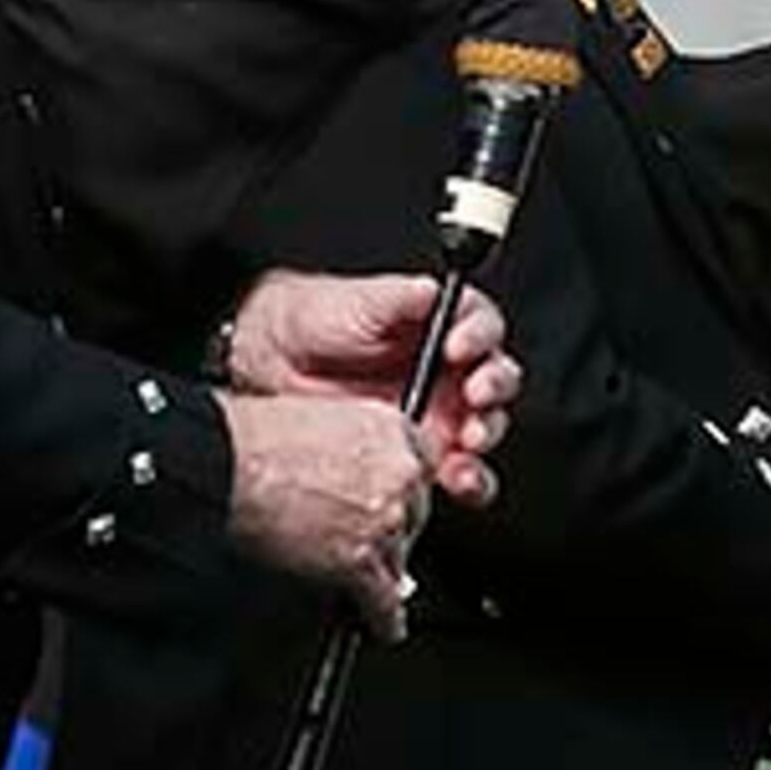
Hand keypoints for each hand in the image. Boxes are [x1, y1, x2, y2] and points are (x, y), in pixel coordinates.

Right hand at [219, 391, 431, 637]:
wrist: (219, 465)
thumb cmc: (249, 436)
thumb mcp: (316, 416)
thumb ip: (350, 442)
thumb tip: (353, 475)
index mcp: (389, 427)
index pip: (420, 466)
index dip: (400, 491)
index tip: (392, 504)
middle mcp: (397, 471)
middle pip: (414, 515)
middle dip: (390, 532)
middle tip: (364, 540)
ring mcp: (382, 519)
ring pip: (399, 560)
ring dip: (381, 573)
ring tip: (364, 585)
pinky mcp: (359, 562)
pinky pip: (385, 604)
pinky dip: (384, 620)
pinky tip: (383, 625)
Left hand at [220, 268, 512, 506]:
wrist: (274, 360)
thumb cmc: (318, 320)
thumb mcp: (356, 301)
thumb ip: (397, 297)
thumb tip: (431, 291)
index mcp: (442, 325)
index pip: (482, 326)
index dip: (479, 336)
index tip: (459, 347)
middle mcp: (450, 370)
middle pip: (496, 379)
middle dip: (493, 388)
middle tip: (474, 395)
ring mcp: (441, 412)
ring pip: (486, 426)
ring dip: (485, 435)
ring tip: (467, 440)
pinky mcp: (424, 451)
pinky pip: (462, 469)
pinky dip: (469, 478)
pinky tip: (457, 477)